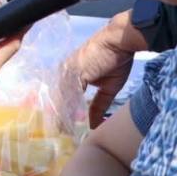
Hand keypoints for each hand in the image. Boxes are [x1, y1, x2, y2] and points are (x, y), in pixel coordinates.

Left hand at [68, 9, 145, 128]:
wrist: (119, 41)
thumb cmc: (115, 60)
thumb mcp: (108, 88)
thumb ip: (98, 105)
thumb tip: (94, 124)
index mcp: (70, 75)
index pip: (61, 97)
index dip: (61, 113)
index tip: (62, 129)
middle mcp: (65, 72)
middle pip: (57, 98)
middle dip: (57, 117)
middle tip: (60, 134)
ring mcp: (67, 71)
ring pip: (60, 97)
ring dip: (61, 115)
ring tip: (63, 132)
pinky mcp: (74, 71)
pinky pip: (68, 93)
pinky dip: (68, 107)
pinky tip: (70, 120)